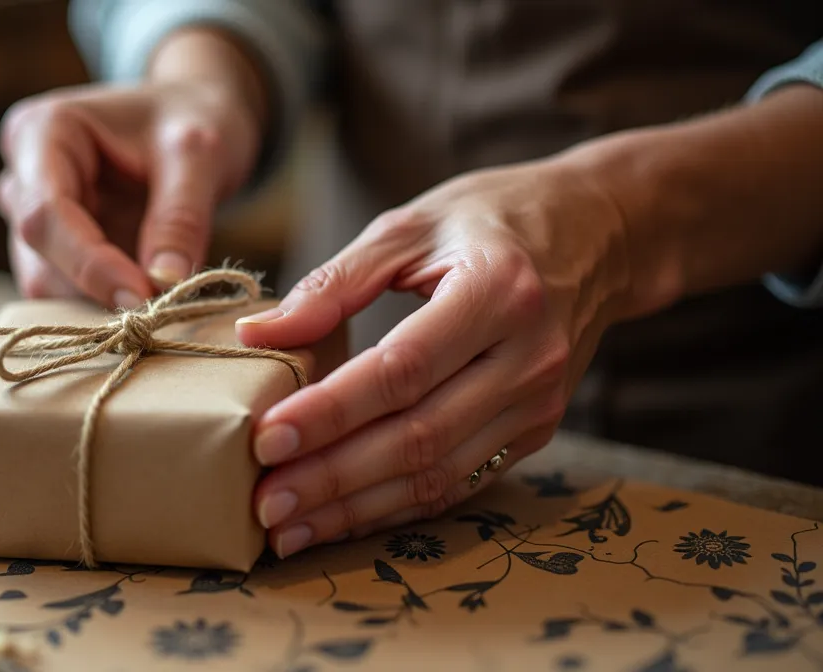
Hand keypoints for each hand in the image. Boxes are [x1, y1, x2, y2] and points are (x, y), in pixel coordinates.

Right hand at [0, 75, 262, 308]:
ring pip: (46, 282)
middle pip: (39, 254)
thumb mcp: (199, 154)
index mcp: (42, 131)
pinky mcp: (52, 247)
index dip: (88, 264)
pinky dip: (105, 302)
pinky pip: (66, 292)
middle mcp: (22, 174)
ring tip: (163, 292)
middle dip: (96, 287)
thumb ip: (181, 216)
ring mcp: (32, 213)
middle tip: (163, 305)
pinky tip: (147, 292)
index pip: (44, 213)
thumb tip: (164, 283)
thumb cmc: (190, 117)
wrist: (191, 114)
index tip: (143, 297)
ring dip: (100, 300)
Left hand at [236, 158, 635, 557]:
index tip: (266, 437)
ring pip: (436, 474)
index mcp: (497, 292)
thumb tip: (258, 336)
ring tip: (287, 528)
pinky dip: (393, 508)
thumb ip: (333, 283)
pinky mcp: (534, 433)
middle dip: (333, 476)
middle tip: (264, 502)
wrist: (599, 235)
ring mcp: (537, 405)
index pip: (402, 370)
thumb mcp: (410, 226)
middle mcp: (527, 359)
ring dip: (356, 508)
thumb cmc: (491, 220)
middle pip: (417, 435)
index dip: (331, 411)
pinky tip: (339, 521)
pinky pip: (456, 483)